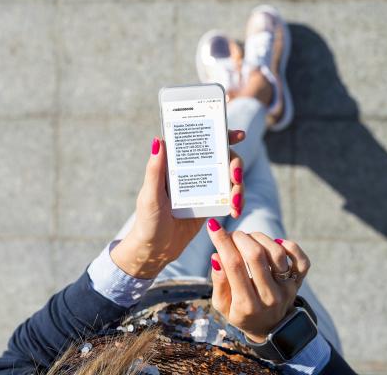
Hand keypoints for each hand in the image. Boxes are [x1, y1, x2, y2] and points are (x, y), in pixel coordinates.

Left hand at [110, 131, 245, 278]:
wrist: (155, 250)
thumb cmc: (147, 221)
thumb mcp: (150, 196)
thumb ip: (155, 170)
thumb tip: (159, 141)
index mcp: (177, 164)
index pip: (201, 142)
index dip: (222, 135)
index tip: (239, 135)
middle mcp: (193, 172)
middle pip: (223, 158)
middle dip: (236, 165)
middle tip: (236, 177)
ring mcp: (204, 188)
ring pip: (230, 178)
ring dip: (239, 187)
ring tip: (235, 204)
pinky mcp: (211, 204)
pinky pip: (229, 197)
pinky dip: (237, 201)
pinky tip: (235, 211)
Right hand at [206, 223, 310, 342]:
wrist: (269, 328)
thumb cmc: (241, 312)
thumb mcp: (222, 305)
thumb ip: (219, 282)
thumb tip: (216, 256)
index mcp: (246, 304)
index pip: (234, 265)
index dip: (222, 242)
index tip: (214, 226)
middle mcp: (269, 296)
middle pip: (256, 255)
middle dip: (240, 237)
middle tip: (232, 235)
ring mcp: (286, 289)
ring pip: (276, 253)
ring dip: (259, 238)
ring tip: (249, 239)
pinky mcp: (298, 282)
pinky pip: (301, 260)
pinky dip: (290, 246)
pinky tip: (276, 243)